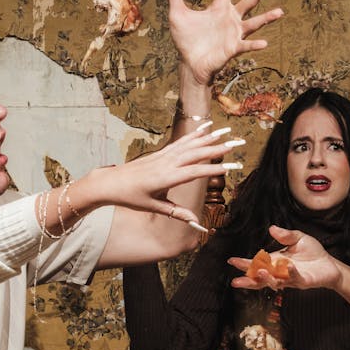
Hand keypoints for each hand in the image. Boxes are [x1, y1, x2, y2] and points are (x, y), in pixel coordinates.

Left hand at [89, 125, 244, 226]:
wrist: (111, 182)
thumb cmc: (131, 197)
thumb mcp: (154, 207)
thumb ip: (176, 213)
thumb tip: (196, 222)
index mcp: (166, 177)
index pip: (195, 172)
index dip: (215, 169)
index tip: (233, 167)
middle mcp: (167, 163)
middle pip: (197, 153)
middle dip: (219, 148)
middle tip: (238, 143)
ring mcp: (164, 155)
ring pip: (191, 144)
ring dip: (210, 137)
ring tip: (228, 131)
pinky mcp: (161, 152)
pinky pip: (181, 142)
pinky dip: (195, 134)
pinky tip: (206, 128)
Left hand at [162, 0, 282, 88]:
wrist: (190, 62)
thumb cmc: (186, 39)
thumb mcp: (178, 13)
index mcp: (219, 6)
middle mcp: (231, 17)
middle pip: (249, 1)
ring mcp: (234, 33)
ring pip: (254, 23)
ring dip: (266, 18)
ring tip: (279, 12)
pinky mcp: (233, 48)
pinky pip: (246, 45)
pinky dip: (255, 44)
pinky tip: (264, 43)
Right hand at [229, 226, 340, 289]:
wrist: (329, 265)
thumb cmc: (312, 253)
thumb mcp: (298, 238)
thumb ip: (285, 235)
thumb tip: (272, 228)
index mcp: (275, 262)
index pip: (257, 263)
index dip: (244, 263)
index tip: (232, 260)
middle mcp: (280, 272)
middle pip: (260, 278)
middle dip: (249, 279)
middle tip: (236, 280)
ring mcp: (290, 279)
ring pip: (275, 282)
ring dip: (267, 278)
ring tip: (261, 272)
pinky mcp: (303, 281)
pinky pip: (294, 278)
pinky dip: (290, 273)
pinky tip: (288, 267)